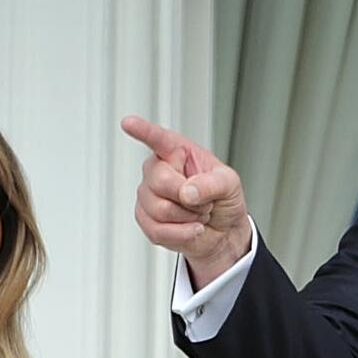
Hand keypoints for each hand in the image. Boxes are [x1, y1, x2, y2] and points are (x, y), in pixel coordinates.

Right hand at [121, 114, 251, 284]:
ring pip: (160, 209)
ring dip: (189, 217)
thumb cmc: (224, 200)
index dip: (143, 131)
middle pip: (161, 181)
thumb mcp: (230, 184)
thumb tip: (187, 192)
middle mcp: (158, 170)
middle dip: (190, 198)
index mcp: (177, 152)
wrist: (224, 231)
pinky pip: (157, 230)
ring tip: (198, 213)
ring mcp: (148, 195)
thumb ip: (212, 183)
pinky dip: (182, 234)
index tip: (128, 123)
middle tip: (204, 201)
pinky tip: (192, 228)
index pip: (158, 138)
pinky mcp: (146, 219)